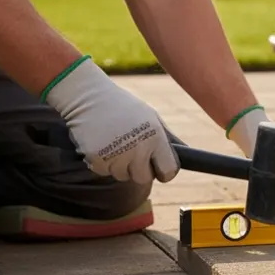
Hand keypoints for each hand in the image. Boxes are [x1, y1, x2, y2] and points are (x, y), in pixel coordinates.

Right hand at [43, 56, 180, 183]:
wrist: (86, 96)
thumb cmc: (123, 107)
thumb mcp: (151, 117)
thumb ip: (168, 138)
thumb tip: (188, 156)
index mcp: (155, 137)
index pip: (168, 171)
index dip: (164, 172)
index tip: (158, 168)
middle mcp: (137, 149)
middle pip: (143, 178)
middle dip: (139, 170)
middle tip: (131, 153)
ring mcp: (116, 155)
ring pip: (122, 176)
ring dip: (119, 165)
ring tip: (114, 143)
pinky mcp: (96, 159)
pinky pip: (103, 171)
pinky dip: (102, 162)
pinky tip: (100, 143)